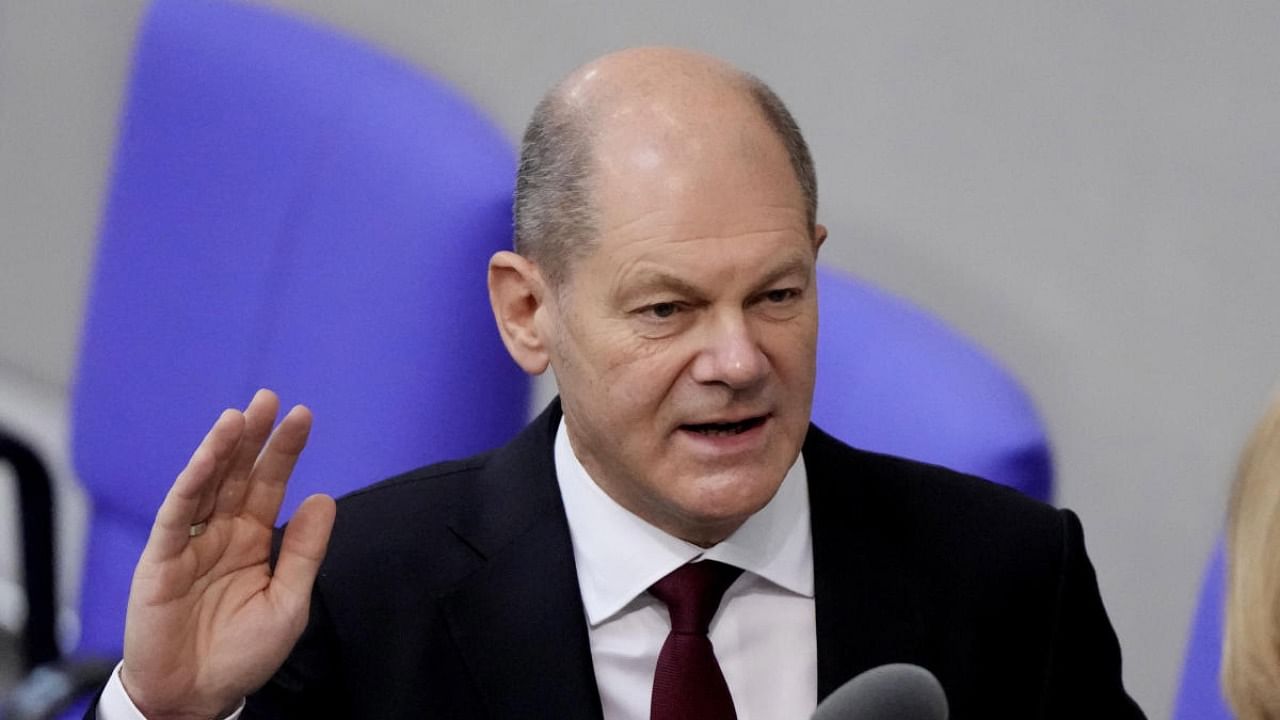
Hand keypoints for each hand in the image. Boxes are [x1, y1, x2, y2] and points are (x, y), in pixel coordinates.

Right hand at [120, 389, 335, 718]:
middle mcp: (221, 534)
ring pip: (206, 485)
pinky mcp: (161, 560)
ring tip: (241, 416)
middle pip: (238, 474)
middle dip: (254, 437)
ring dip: (221, 449)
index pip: (270, 485)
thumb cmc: (242, 653)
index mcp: (252, 540)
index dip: (285, 451)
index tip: (303, 416)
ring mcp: (189, 543)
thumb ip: (305, 550)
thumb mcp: (289, 601)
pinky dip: (192, 482)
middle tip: (271, 399)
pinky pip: (177, 514)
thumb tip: (323, 498)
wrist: (198, 696)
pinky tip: (209, 456)